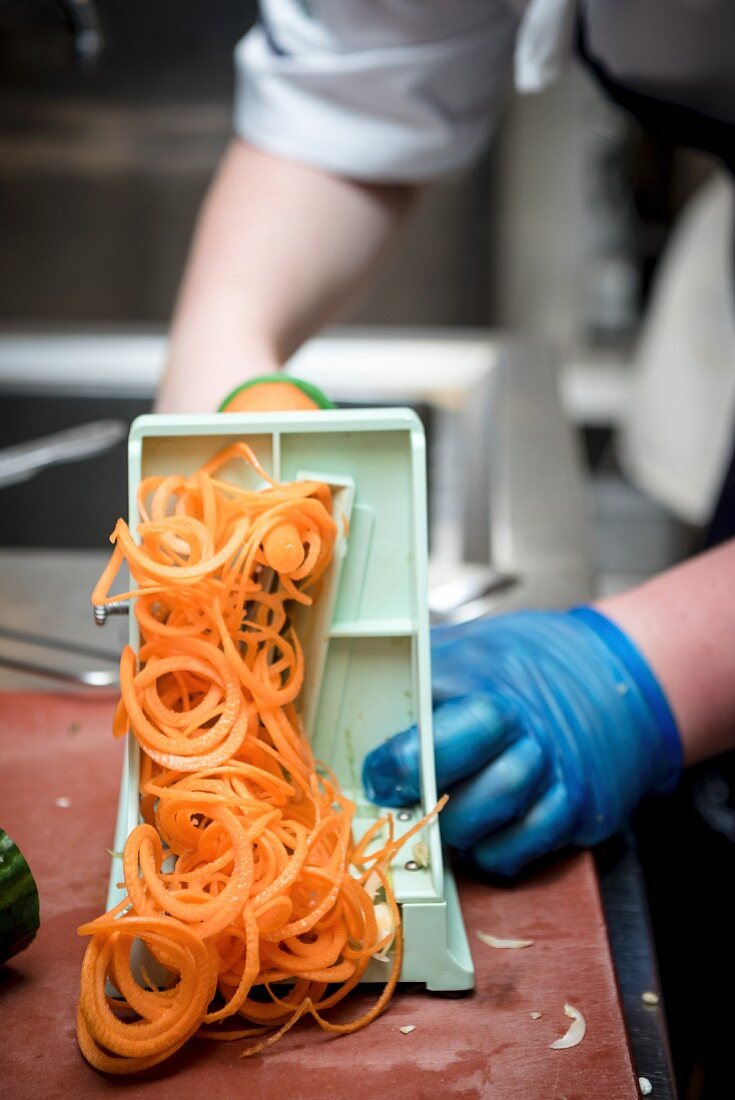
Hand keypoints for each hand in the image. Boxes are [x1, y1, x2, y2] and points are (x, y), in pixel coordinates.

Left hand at [362, 608, 682, 874]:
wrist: (612, 676)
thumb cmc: (518, 667)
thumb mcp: (464, 650)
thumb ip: (416, 679)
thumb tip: (345, 713)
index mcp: (483, 677)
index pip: (432, 721)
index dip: (397, 759)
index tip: (377, 776)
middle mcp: (522, 721)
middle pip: (465, 765)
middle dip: (425, 791)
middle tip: (404, 800)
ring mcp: (553, 766)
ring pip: (493, 812)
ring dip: (457, 827)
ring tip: (445, 816)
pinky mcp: (577, 806)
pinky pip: (523, 849)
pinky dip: (494, 852)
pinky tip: (485, 833)